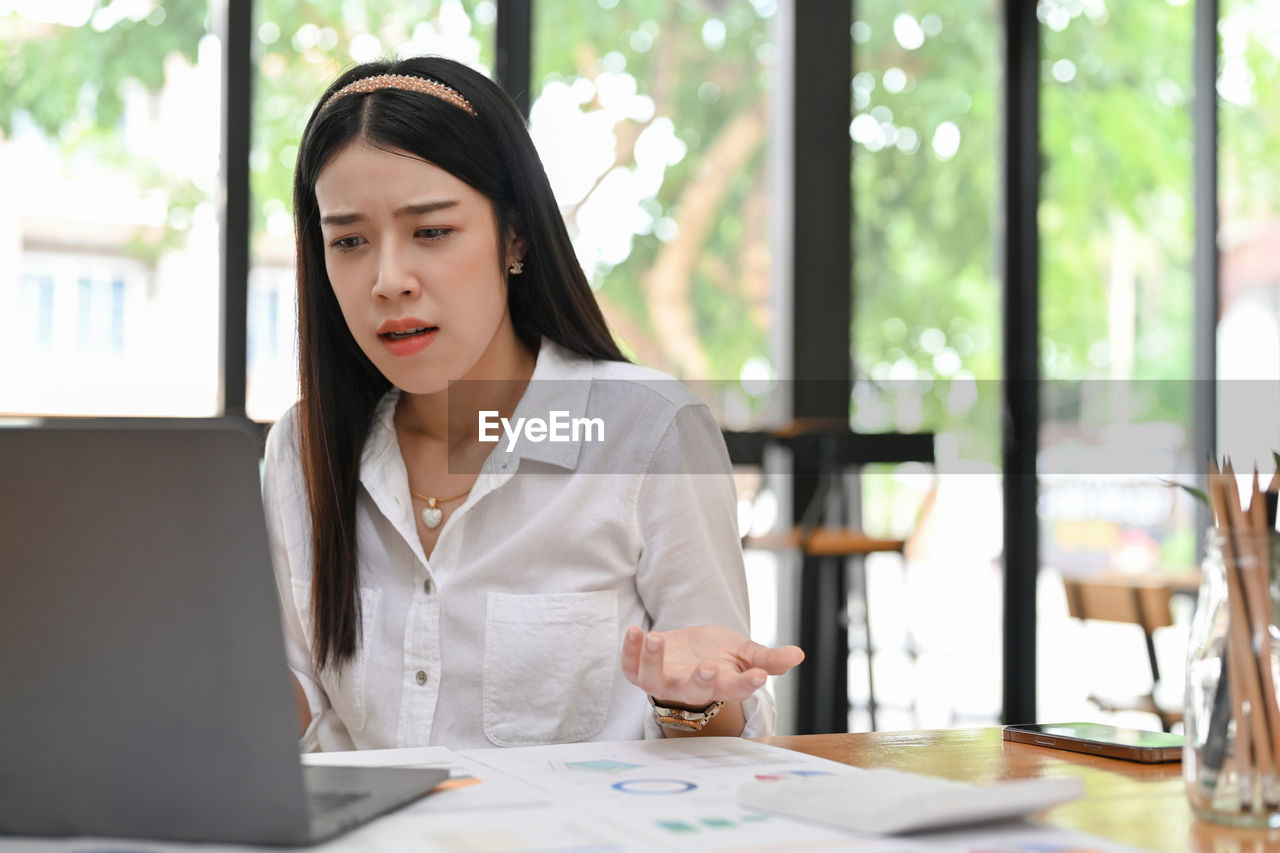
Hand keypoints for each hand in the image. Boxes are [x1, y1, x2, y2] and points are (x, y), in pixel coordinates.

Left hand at [620, 625, 804, 707]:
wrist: (684, 653)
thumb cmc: (717, 654)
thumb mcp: (744, 653)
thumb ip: (768, 658)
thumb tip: (799, 655)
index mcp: (720, 684)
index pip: (736, 689)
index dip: (747, 685)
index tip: (758, 675)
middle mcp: (689, 688)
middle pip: (695, 691)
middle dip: (701, 681)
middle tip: (709, 666)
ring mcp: (663, 681)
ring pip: (656, 681)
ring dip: (654, 661)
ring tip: (656, 638)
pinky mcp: (640, 671)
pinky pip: (631, 666)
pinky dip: (630, 650)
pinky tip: (634, 630)